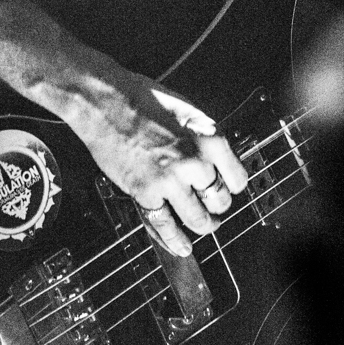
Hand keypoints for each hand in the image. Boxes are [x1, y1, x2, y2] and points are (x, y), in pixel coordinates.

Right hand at [68, 77, 249, 257]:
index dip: (233, 186)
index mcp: (209, 139)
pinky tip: (182, 246)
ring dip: (202, 226)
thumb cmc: (142, 98)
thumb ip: (206, 138)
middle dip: (218, 207)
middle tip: (214, 207)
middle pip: (220, 201)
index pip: (237, 179)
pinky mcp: (145, 193)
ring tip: (204, 226)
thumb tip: (218, 160)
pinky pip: (165, 226)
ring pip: (198, 219)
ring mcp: (170, 181)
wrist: (105, 101)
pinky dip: (174, 241)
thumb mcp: (189, 111)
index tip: (229, 188)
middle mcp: (194, 162)